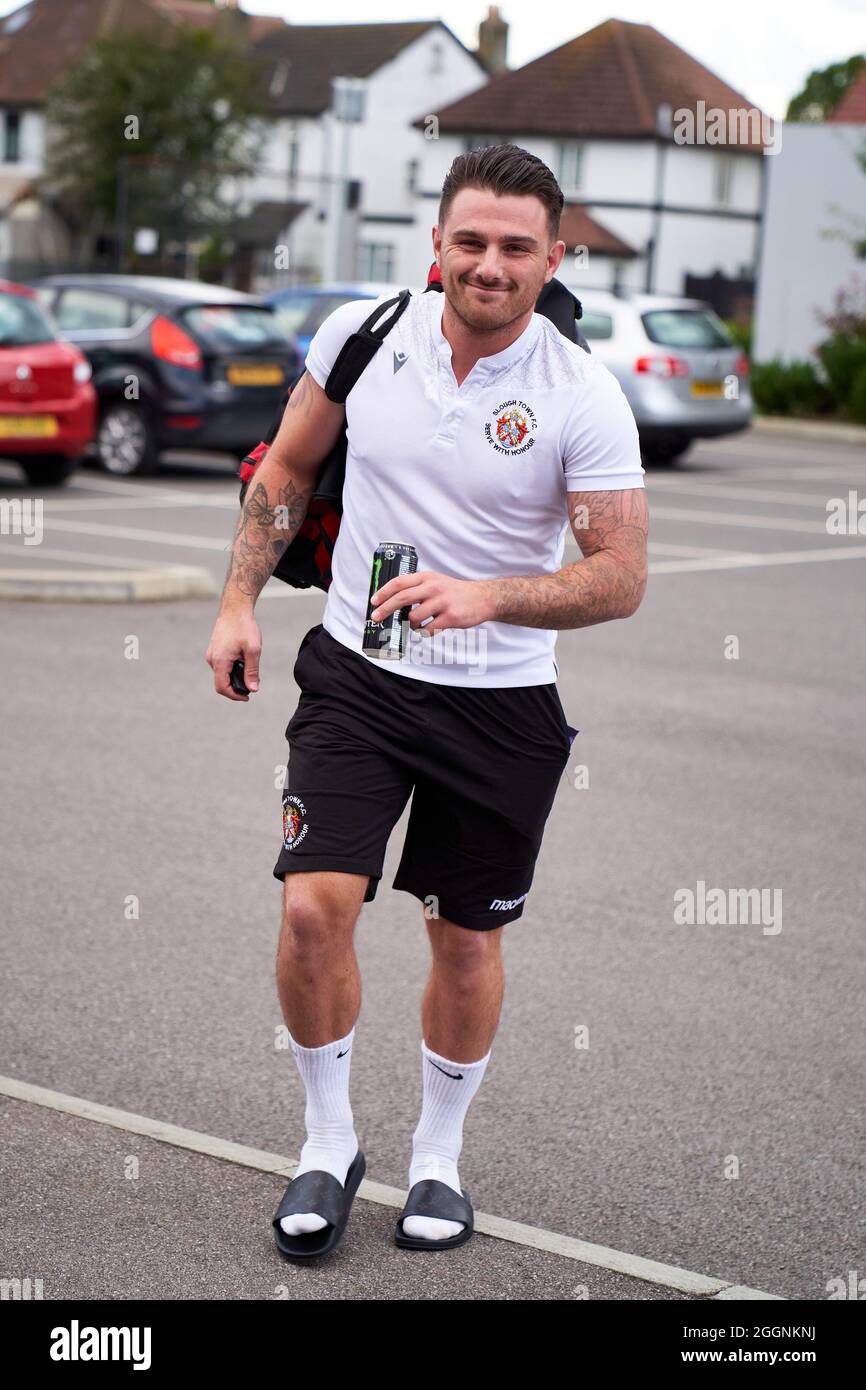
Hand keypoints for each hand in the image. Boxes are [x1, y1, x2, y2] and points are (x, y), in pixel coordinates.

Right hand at [206, 607, 261, 699]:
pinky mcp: (214, 650)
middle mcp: (212, 659)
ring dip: (234, 676)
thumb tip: (253, 689)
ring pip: (222, 673)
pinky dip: (231, 668)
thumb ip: (252, 671)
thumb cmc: (244, 627)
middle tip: (252, 684)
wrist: (235, 608)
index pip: (222, 688)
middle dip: (236, 686)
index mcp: (220, 661)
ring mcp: (212, 654)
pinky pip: (221, 665)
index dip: (234, 696)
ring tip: (249, 668)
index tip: (247, 697)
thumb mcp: (253, 651)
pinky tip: (242, 661)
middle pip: (221, 682)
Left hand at [370, 570, 492, 636]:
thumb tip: (393, 602)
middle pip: (401, 598)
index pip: (399, 582)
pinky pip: (428, 629)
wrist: (483, 598)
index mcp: (427, 577)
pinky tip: (429, 629)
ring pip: (414, 617)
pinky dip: (424, 632)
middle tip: (376, 618)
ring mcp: (442, 602)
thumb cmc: (455, 592)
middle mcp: (433, 587)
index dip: (383, 592)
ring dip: (410, 625)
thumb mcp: (436, 582)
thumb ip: (418, 588)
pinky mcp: (450, 617)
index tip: (374, 601)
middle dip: (385, 609)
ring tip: (416, 625)